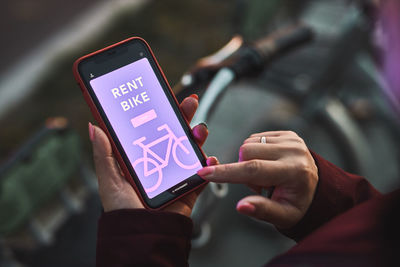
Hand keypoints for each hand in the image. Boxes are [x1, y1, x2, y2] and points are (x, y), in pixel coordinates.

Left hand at [89, 94, 217, 216]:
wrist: (140, 237)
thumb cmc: (122, 212)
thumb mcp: (109, 180)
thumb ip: (104, 153)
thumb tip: (94, 126)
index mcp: (142, 158)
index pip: (152, 129)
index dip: (159, 112)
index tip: (164, 95)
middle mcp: (161, 163)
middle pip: (175, 134)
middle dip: (183, 116)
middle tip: (189, 102)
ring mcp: (176, 175)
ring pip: (191, 150)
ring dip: (198, 136)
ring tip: (199, 130)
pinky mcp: (189, 189)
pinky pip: (203, 175)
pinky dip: (210, 166)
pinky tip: (209, 159)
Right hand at [197, 131, 317, 228]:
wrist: (314, 187)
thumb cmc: (296, 203)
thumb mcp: (283, 216)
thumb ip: (261, 210)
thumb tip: (241, 206)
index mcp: (294, 172)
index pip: (253, 170)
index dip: (226, 172)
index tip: (205, 172)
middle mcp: (294, 151)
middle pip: (246, 152)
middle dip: (242, 168)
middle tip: (258, 184)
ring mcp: (292, 139)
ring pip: (248, 143)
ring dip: (249, 160)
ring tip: (264, 174)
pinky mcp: (288, 133)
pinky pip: (255, 138)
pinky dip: (255, 152)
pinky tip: (267, 163)